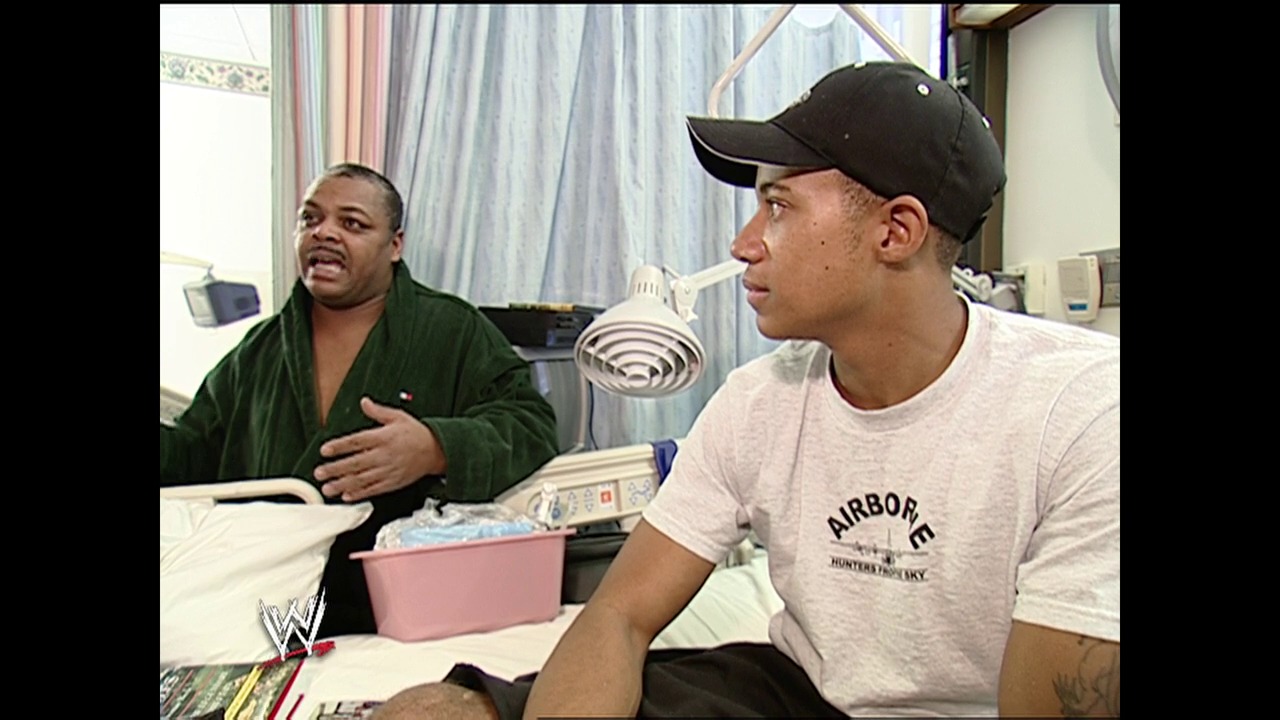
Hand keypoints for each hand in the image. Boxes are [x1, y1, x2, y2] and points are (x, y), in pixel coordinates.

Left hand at [314, 396, 445, 501]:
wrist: (436, 451)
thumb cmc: (416, 433)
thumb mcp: (398, 417)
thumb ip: (378, 411)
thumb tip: (364, 402)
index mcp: (384, 437)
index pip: (357, 442)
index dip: (339, 446)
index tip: (325, 450)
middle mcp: (384, 455)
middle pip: (355, 463)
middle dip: (335, 469)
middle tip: (319, 473)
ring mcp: (388, 470)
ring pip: (362, 479)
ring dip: (343, 484)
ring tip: (327, 488)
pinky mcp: (393, 482)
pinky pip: (374, 489)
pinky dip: (360, 494)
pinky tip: (347, 496)